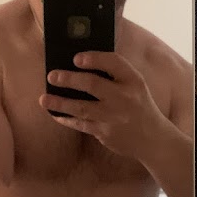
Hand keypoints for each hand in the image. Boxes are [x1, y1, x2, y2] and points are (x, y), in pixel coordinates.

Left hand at [41, 51, 165, 157]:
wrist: (152, 139)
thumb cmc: (139, 106)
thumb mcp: (135, 86)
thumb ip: (115, 74)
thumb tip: (81, 64)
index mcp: (133, 81)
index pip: (113, 63)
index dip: (94, 58)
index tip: (76, 58)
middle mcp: (124, 98)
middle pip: (92, 84)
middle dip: (69, 79)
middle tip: (52, 76)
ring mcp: (113, 117)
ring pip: (81, 108)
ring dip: (60, 103)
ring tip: (44, 99)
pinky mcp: (105, 133)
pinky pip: (81, 124)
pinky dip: (67, 119)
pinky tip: (56, 114)